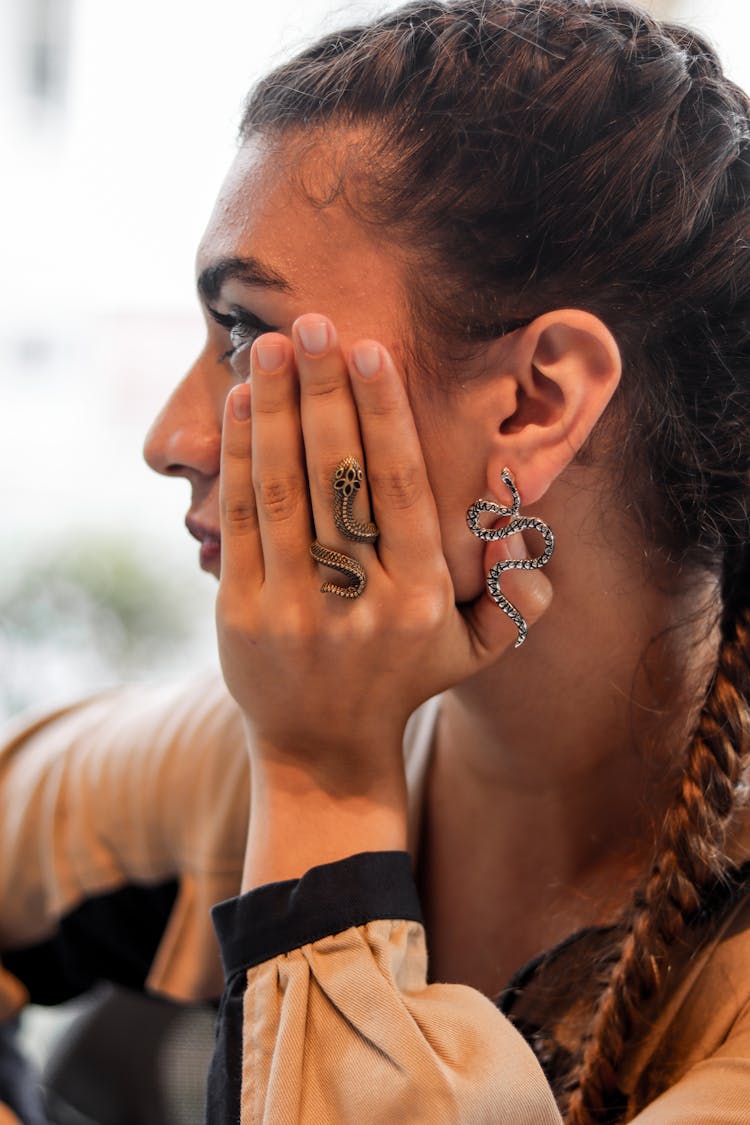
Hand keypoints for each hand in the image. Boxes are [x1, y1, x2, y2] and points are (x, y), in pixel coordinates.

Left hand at [215, 315, 551, 881]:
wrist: (324, 749)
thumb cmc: (405, 679)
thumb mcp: (477, 648)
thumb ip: (516, 592)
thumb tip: (519, 524)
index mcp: (421, 596)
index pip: (402, 487)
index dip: (384, 414)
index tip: (372, 350)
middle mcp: (360, 598)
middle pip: (339, 475)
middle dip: (325, 391)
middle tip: (314, 322)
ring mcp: (296, 606)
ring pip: (284, 488)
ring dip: (277, 409)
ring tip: (273, 345)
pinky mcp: (243, 613)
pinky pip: (243, 520)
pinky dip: (241, 457)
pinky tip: (246, 404)